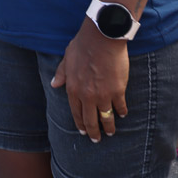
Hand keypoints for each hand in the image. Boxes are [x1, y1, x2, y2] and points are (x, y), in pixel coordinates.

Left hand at [51, 18, 128, 141]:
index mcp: (73, 89)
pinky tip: (122, 114)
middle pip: (91, 120)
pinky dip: (121, 112)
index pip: (76, 112)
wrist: (101, 38)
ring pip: (106, 117)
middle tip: (96, 140)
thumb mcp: (67, 58)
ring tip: (111, 132)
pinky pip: (120, 107)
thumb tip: (54, 84)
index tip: (83, 131)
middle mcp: (87, 96)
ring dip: (109, 127)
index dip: (80, 123)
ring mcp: (103, 95)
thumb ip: (61, 73)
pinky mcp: (118, 91)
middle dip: (94, 132)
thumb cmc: (83, 45)